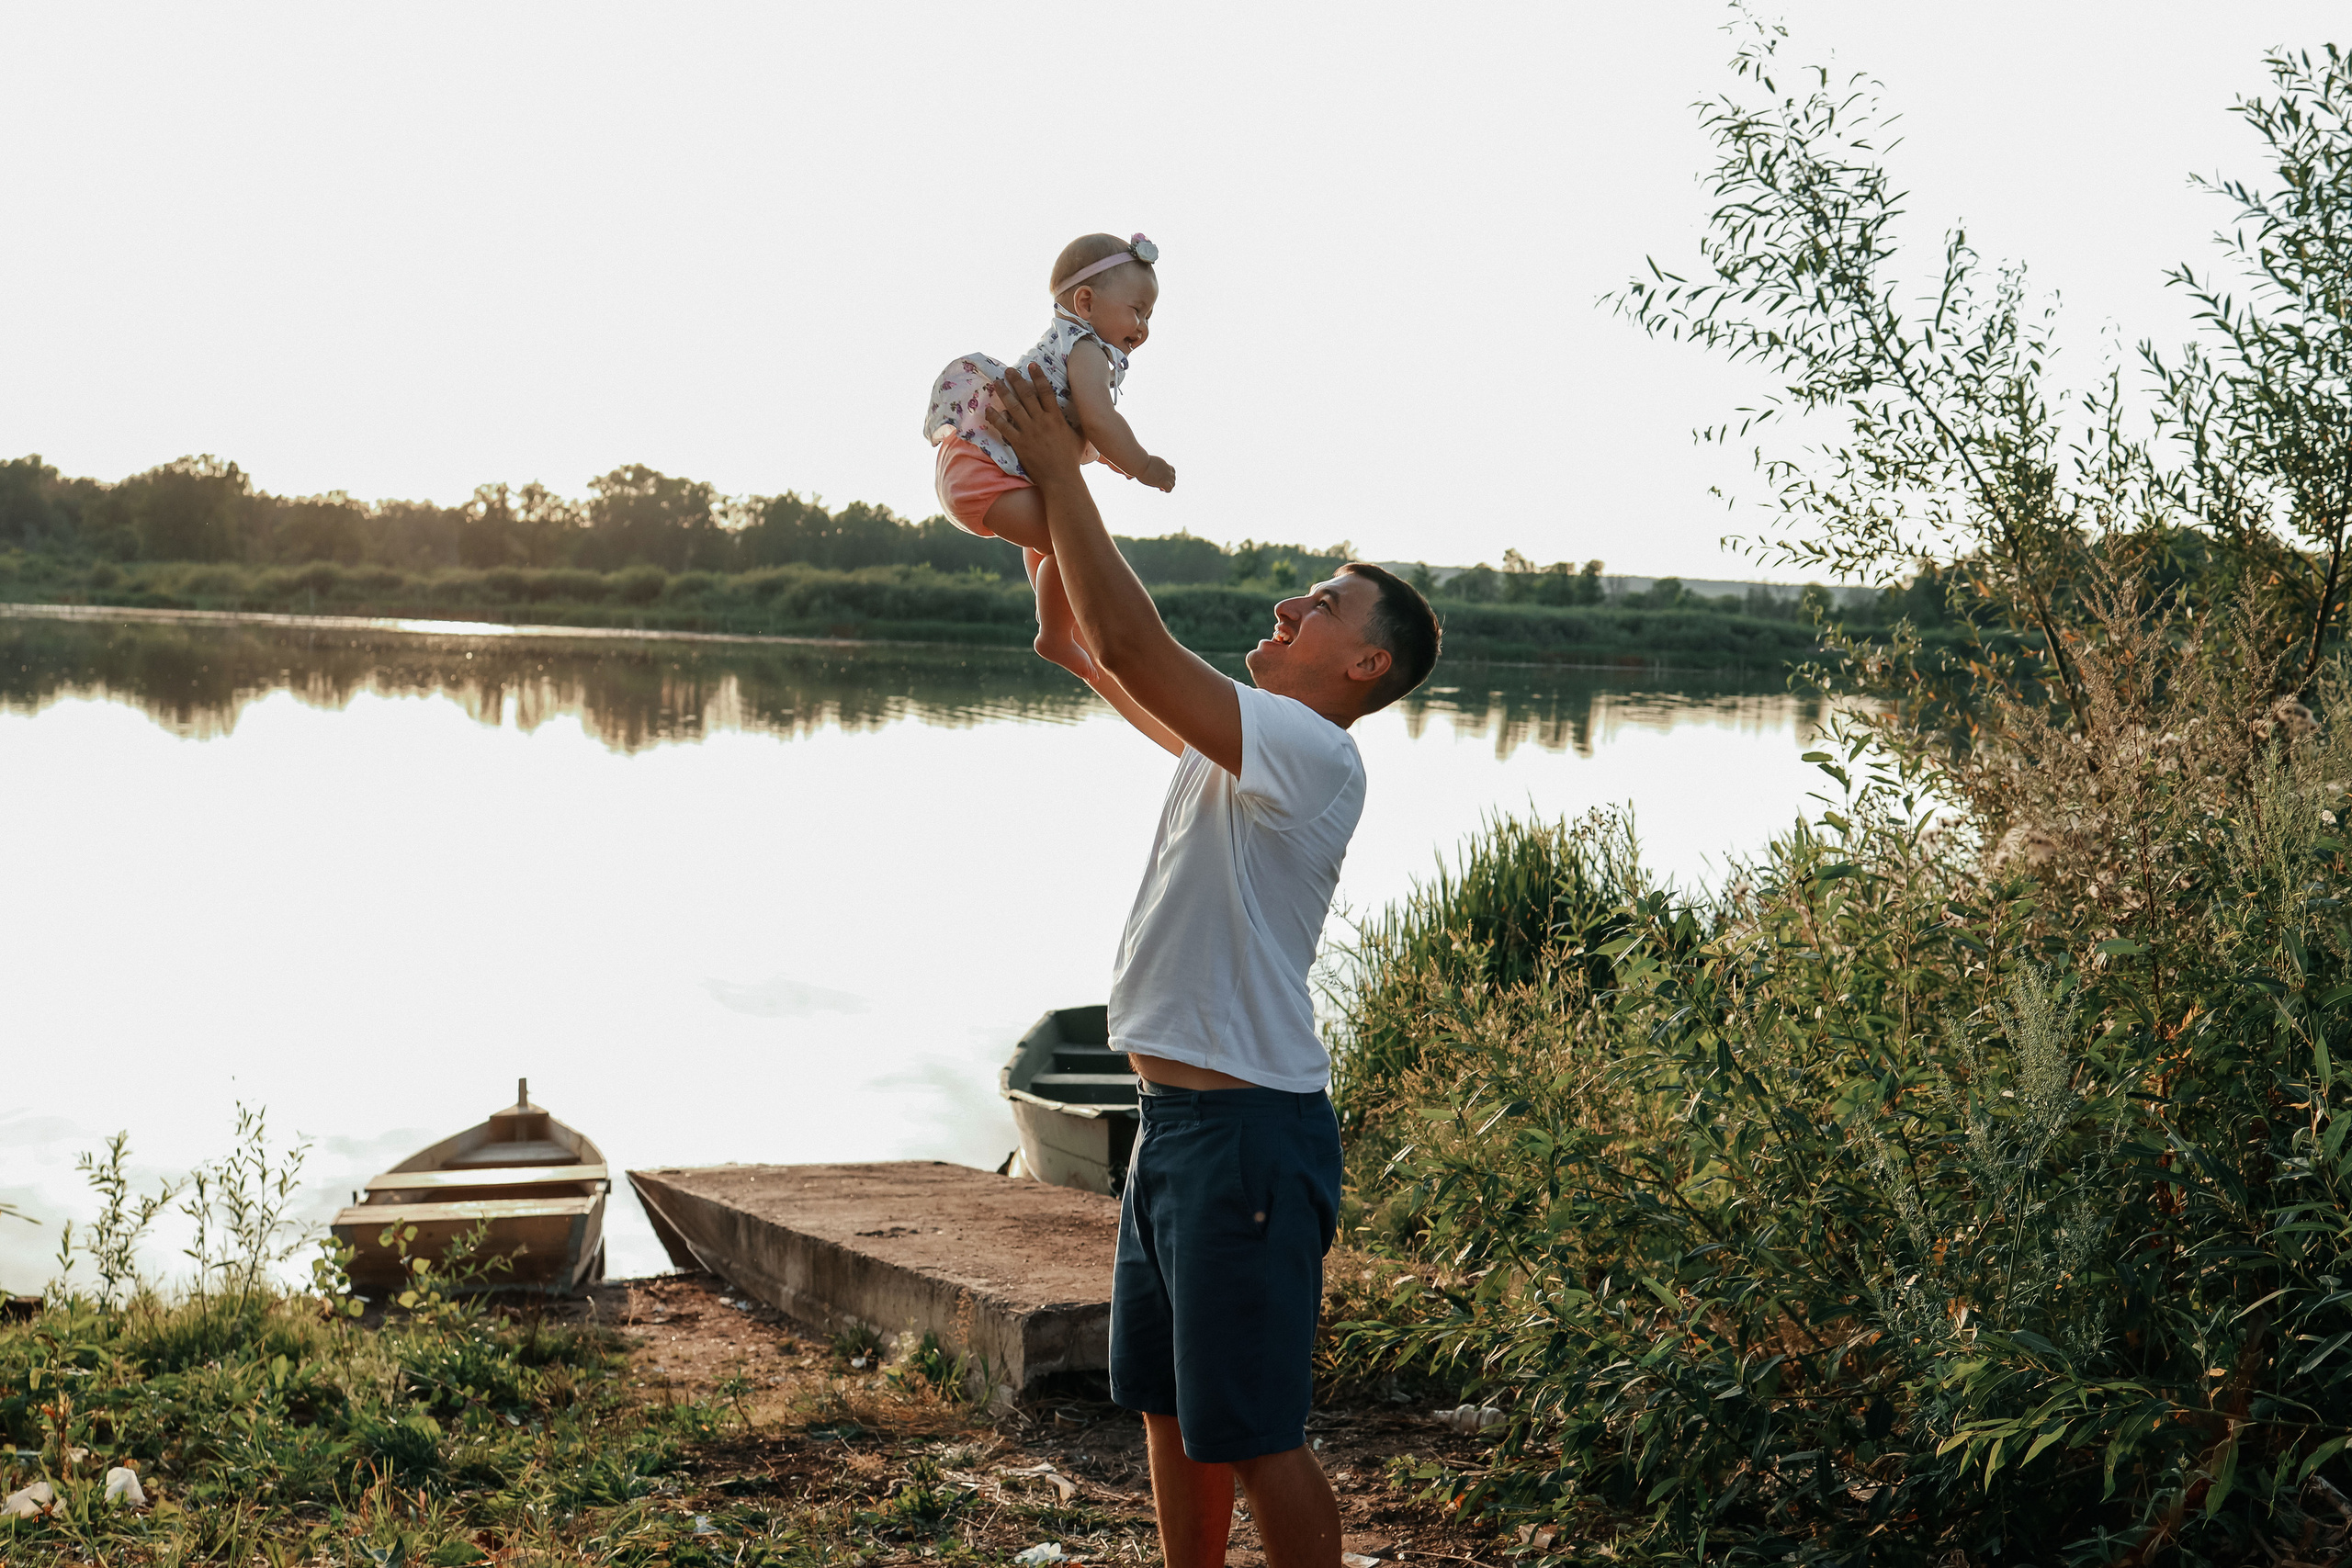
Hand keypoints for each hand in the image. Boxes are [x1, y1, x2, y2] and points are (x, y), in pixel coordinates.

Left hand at [984, 364, 1085, 484]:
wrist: (1061, 478)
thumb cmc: (1071, 459)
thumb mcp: (1080, 436)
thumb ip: (1078, 422)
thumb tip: (1086, 413)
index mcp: (1055, 418)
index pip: (1046, 391)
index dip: (1038, 377)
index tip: (1031, 365)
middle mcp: (1041, 421)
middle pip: (1027, 395)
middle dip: (1017, 380)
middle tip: (1009, 370)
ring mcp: (1029, 432)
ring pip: (1014, 407)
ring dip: (1004, 393)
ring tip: (997, 382)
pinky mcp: (1019, 443)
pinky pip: (1004, 427)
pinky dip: (995, 417)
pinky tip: (988, 409)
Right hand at [1137, 456, 1175, 492]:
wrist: (1140, 464)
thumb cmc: (1138, 463)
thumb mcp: (1142, 464)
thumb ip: (1140, 469)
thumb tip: (1129, 476)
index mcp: (1163, 464)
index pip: (1171, 469)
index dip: (1168, 475)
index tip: (1160, 478)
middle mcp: (1166, 469)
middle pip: (1173, 477)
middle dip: (1169, 481)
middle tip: (1160, 484)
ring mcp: (1166, 475)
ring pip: (1173, 483)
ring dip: (1168, 486)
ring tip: (1161, 488)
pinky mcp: (1163, 481)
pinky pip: (1170, 488)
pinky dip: (1167, 490)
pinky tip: (1161, 489)